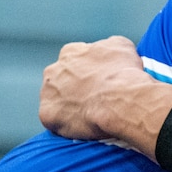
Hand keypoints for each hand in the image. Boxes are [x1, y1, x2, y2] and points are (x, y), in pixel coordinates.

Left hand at [39, 36, 154, 145]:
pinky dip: (66, 124)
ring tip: (89, 113)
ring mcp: (48, 93)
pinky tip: (83, 125)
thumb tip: (108, 50)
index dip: (87, 71)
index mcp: (70, 52)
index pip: (73, 59)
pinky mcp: (47, 114)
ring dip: (68, 106)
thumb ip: (108, 46)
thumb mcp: (123, 46)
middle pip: (60, 80)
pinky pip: (55, 120)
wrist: (120, 98)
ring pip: (56, 101)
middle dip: (74, 88)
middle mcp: (53, 70)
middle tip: (93, 98)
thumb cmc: (124, 72)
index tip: (98, 79)